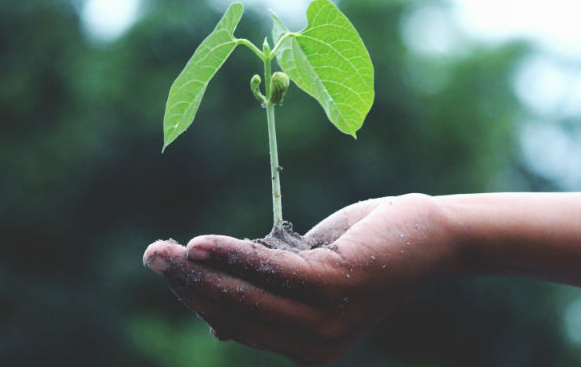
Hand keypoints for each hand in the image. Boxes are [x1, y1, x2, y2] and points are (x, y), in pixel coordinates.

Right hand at [143, 194, 464, 363]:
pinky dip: (233, 255)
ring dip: (199, 271)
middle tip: (152, 255)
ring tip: (164, 250)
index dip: (197, 297)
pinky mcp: (336, 287)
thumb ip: (268, 295)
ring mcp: (327, 320)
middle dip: (187, 284)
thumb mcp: (308, 275)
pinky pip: (271, 271)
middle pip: (234, 312)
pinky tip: (201, 244)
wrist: (428, 235)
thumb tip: (215, 322)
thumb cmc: (364, 249)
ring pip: (246, 295)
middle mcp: (315, 345)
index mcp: (305, 346)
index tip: (167, 268)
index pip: (236, 324)